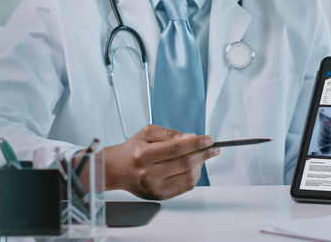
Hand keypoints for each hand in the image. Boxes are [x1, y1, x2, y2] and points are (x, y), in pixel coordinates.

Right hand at [103, 125, 219, 199]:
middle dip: (204, 154)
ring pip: (188, 176)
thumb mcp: (147, 133)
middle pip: (185, 163)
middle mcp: (148, 173)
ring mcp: (154, 187)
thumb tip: (191, 137)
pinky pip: (185, 187)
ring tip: (201, 157)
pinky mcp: (159, 196)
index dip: (196, 143)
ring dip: (200, 165)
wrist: (117, 170)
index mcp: (143, 155)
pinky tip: (194, 167)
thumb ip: (170, 134)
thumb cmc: (133, 150)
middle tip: (213, 148)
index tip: (209, 139)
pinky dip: (194, 176)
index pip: (176, 148)